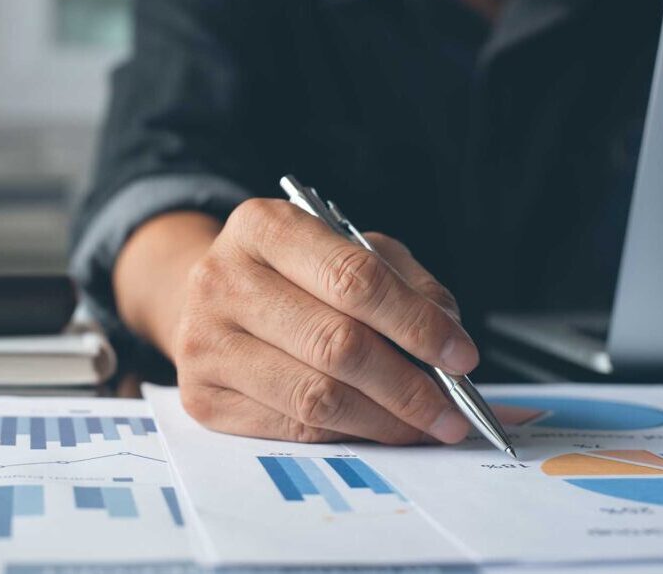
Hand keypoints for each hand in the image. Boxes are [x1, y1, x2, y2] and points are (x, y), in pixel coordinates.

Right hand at [172, 198, 477, 444]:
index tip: (461, 356)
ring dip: (385, 421)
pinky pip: (292, 429)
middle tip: (451, 408)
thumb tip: (449, 340)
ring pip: (316, 397)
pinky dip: (346, 435)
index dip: (416, 323)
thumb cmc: (289, 272)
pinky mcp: (202, 397)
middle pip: (336, 344)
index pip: (353, 278)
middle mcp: (222, 280)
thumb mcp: (345, 249)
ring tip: (422, 425)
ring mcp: (205, 342)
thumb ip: (402, 282)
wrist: (211, 297)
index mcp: (262, 227)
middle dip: (409, 385)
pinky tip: (374, 428)